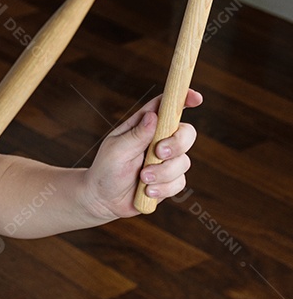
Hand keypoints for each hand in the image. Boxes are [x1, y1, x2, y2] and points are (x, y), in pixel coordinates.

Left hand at [82, 89, 202, 219]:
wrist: (103, 200)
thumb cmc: (106, 169)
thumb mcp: (116, 150)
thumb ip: (136, 135)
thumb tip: (153, 116)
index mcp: (144, 125)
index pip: (167, 106)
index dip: (183, 98)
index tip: (196, 98)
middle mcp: (159, 140)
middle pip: (186, 133)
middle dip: (177, 144)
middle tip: (158, 153)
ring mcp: (167, 160)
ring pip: (184, 162)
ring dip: (163, 172)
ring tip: (142, 179)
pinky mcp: (170, 180)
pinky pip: (180, 182)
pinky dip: (163, 188)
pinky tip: (146, 191)